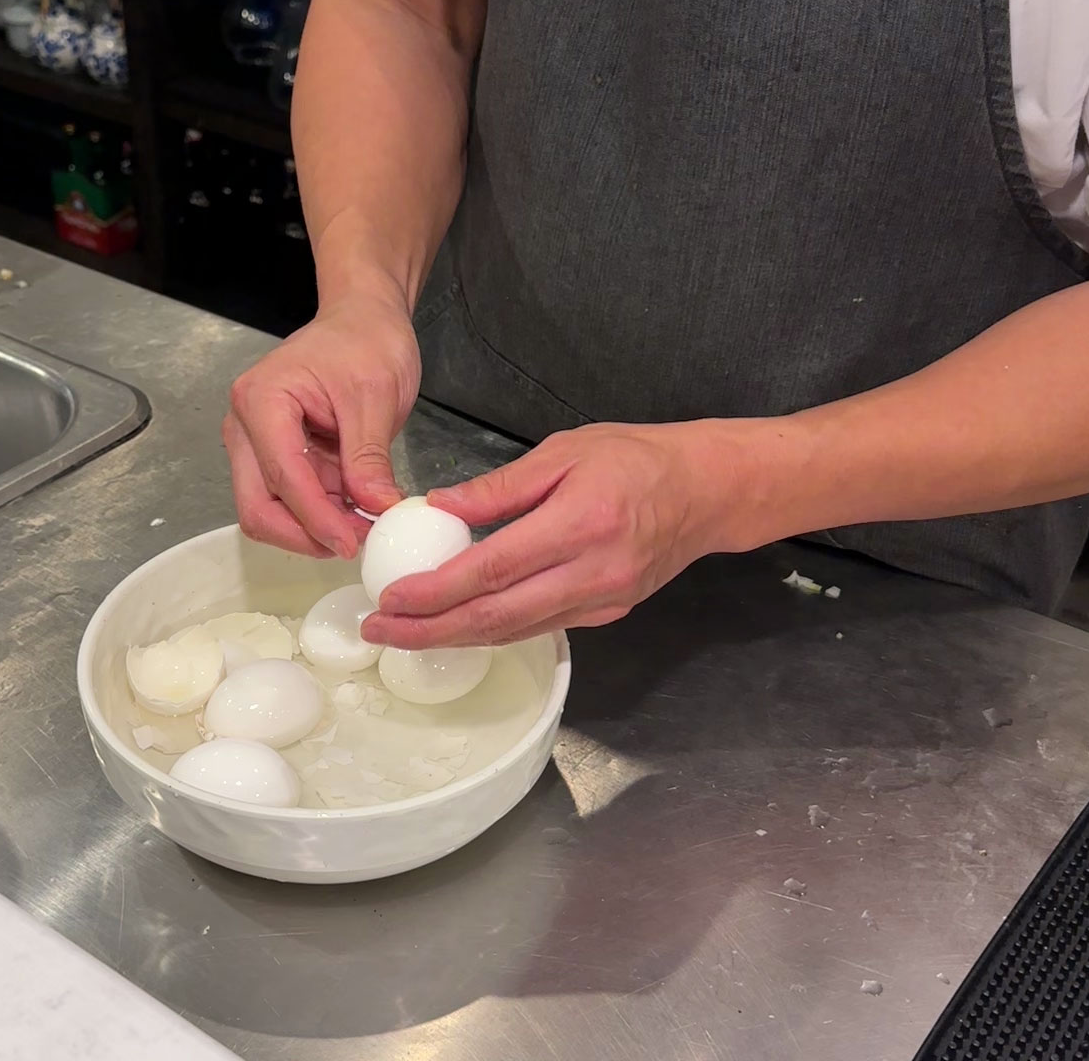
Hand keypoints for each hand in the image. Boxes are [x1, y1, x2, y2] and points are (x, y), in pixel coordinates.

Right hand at [224, 292, 421, 558]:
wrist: (363, 319)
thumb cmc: (365, 340)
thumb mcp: (376, 395)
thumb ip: (369, 457)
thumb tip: (375, 508)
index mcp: (262, 401)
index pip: (282, 477)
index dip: (317, 518)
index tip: (352, 543)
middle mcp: (245, 426)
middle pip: (257, 507)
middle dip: (304, 534)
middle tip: (354, 543)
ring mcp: (254, 443)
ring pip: (269, 511)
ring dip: (313, 527)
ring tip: (362, 523)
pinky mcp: (272, 456)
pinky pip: (288, 500)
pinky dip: (319, 514)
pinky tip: (353, 510)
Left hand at [362, 421, 744, 647]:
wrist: (708, 491)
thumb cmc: (637, 457)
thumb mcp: (565, 451)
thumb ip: (500, 486)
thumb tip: (439, 507)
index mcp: (578, 524)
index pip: (492, 570)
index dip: (436, 591)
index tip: (391, 598)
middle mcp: (591, 573)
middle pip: (497, 617)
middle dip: (430, 630)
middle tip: (380, 631)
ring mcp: (602, 601)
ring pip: (516, 631)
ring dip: (454, 637)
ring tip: (404, 633)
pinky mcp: (608, 614)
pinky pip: (539, 627)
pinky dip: (492, 630)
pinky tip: (456, 625)